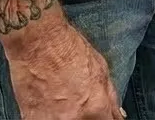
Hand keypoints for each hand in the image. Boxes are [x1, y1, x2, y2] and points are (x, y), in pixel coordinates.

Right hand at [7, 21, 125, 119]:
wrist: (39, 42)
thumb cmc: (69, 49)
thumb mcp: (101, 67)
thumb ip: (109, 95)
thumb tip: (116, 113)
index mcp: (96, 106)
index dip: (104, 118)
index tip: (101, 115)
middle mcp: (75, 118)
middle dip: (86, 116)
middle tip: (77, 102)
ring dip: (65, 116)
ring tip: (60, 100)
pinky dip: (47, 116)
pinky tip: (46, 102)